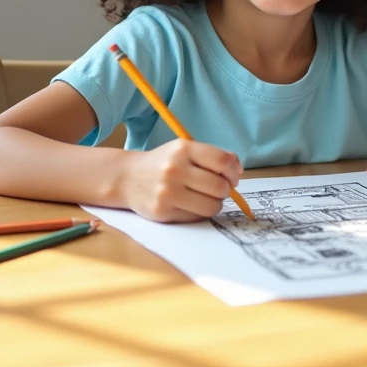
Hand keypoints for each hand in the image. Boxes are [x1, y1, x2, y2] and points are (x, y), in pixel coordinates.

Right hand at [119, 139, 242, 222]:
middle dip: (225, 190)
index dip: (233, 172)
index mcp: (183, 149)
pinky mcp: (164, 212)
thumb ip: (212, 155)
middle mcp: (175, 169)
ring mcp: (168, 192)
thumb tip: (238, 169)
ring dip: (215, 204)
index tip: (233, 177)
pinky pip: (197, 217)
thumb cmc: (163, 163)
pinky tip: (191, 204)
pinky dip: (200, 213)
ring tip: (205, 198)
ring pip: (212, 206)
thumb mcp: (184, 150)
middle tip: (218, 189)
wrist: (128, 178)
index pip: (222, 161)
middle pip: (220, 187)